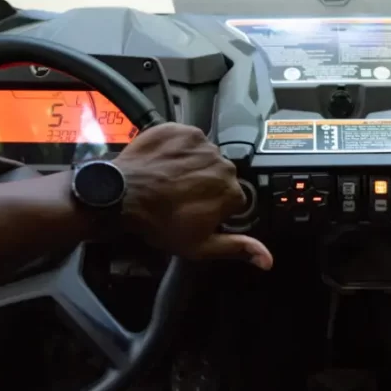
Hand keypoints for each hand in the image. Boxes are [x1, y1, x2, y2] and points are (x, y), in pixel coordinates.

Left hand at [114, 123, 271, 267]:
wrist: (123, 195)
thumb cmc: (159, 223)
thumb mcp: (200, 246)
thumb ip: (238, 248)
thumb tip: (267, 259)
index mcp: (232, 192)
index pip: (234, 197)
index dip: (216, 206)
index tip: (198, 211)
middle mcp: (223, 164)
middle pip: (220, 175)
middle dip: (206, 184)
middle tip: (181, 196)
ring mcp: (202, 144)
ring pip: (205, 156)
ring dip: (193, 166)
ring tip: (170, 179)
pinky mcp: (182, 131)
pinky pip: (188, 139)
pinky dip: (179, 149)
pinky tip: (165, 163)